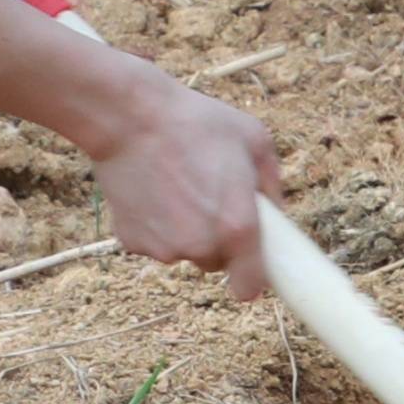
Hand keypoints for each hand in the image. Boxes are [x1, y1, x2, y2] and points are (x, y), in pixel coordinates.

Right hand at [86, 74, 285, 292]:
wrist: (130, 117)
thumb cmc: (196, 123)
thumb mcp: (254, 140)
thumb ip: (271, 183)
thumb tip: (273, 212)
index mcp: (238, 227)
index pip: (249, 286)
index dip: (250, 277)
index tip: (248, 265)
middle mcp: (201, 246)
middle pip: (214, 261)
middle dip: (215, 239)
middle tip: (207, 198)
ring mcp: (164, 248)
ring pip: (181, 251)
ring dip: (183, 231)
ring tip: (175, 186)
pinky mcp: (132, 242)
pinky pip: (152, 241)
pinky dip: (154, 225)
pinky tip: (151, 190)